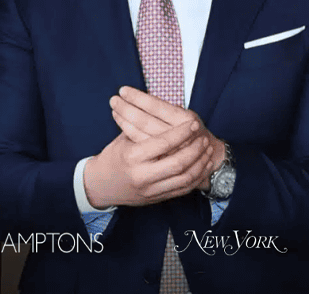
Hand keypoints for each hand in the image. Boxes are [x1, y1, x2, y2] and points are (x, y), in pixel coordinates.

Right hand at [82, 119, 213, 208]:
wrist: (101, 185)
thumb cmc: (113, 156)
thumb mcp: (123, 139)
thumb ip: (143, 128)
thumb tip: (165, 110)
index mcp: (132, 156)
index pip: (163, 143)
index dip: (182, 133)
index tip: (193, 123)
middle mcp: (142, 175)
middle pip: (178, 162)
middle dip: (195, 149)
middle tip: (204, 137)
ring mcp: (151, 189)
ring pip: (184, 178)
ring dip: (200, 163)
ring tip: (207, 150)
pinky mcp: (157, 198)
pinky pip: (183, 189)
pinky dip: (196, 177)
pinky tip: (203, 166)